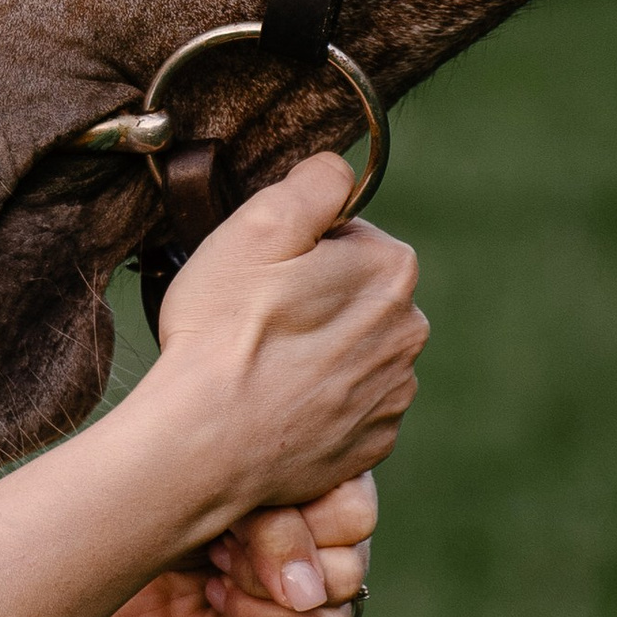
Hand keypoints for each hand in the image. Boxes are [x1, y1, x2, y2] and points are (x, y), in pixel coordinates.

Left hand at [98, 477, 373, 616]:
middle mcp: (327, 540)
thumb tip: (307, 595)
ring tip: (215, 591)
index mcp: (322, 483)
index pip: (356, 515)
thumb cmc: (163, 500)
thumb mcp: (215, 494)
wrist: (111, 548)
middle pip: (347, 575)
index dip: (300, 527)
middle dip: (266, 572)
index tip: (237, 516)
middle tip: (217, 553)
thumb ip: (273, 528)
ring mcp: (315, 594)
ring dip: (262, 616)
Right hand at [143, 155, 424, 520]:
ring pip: (353, 350)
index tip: (262, 274)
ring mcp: (393, 394)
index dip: (298, 249)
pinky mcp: (372, 443)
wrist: (206, 443)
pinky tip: (275, 404)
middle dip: (314, 298)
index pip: (348, 235)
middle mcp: (409, 332)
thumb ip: (313, 183)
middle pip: (354, 293)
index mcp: (390, 270)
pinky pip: (348, 405)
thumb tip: (338, 172)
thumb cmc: (225, 332)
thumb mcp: (257, 225)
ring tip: (261, 366)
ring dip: (317, 351)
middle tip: (254, 318)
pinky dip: (318, 401)